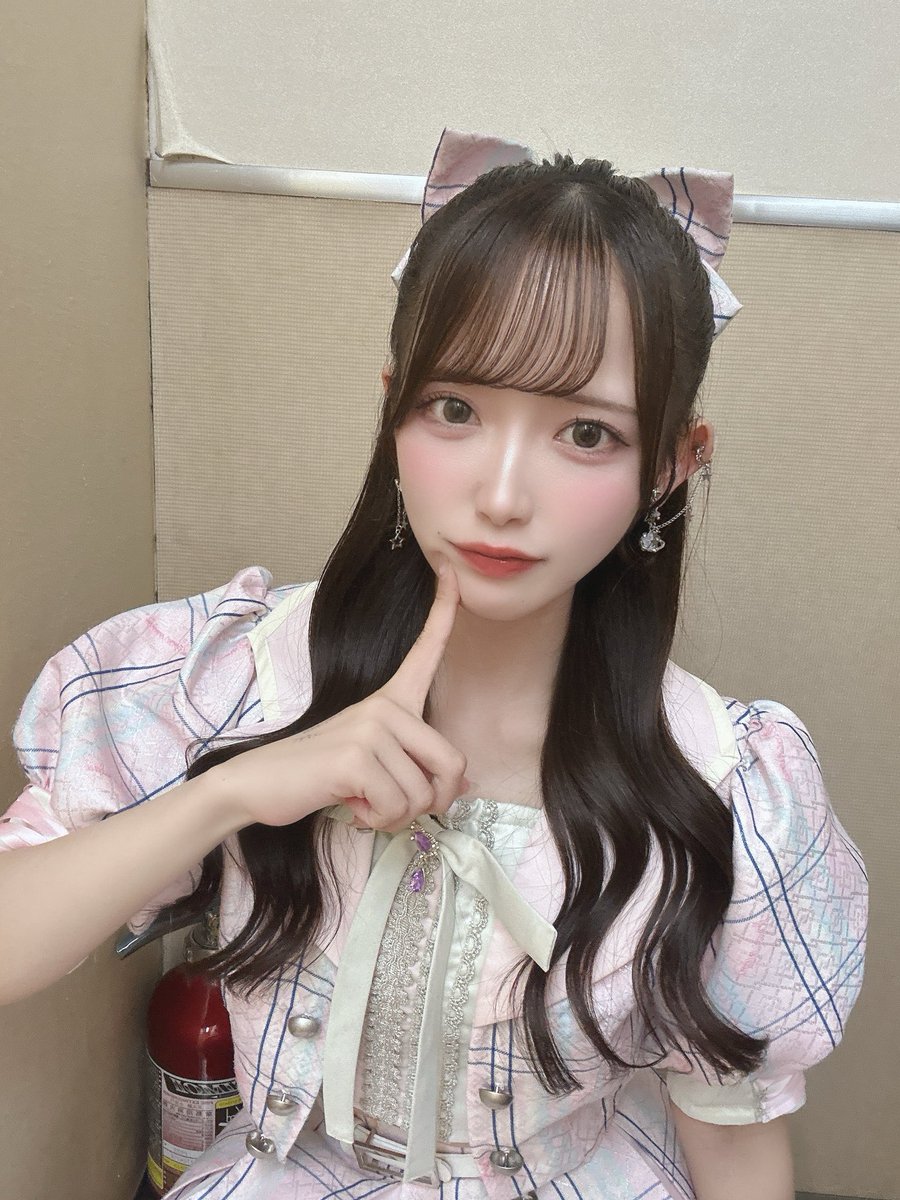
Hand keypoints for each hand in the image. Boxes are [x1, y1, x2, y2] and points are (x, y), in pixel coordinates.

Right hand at [211, 561, 466, 834]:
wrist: (256, 784)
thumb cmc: (317, 776)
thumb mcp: (373, 766)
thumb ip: (414, 765)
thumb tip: (464, 783)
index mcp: (389, 699)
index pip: (425, 648)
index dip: (444, 611)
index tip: (452, 572)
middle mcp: (384, 706)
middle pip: (451, 764)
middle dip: (433, 803)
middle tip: (396, 808)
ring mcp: (370, 728)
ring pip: (424, 795)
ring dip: (397, 816)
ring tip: (364, 801)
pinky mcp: (356, 758)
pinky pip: (397, 806)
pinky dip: (376, 821)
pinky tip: (351, 806)